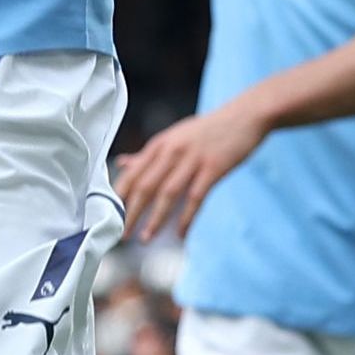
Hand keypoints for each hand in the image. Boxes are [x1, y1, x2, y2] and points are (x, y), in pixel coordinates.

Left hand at [113, 104, 271, 243]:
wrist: (245, 116)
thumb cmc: (208, 129)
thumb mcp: (175, 136)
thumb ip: (149, 154)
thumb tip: (122, 163)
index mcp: (160, 144)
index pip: (132, 173)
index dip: (120, 196)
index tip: (109, 215)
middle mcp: (172, 151)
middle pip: (145, 186)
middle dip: (132, 212)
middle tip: (122, 234)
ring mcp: (192, 160)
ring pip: (167, 194)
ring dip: (155, 219)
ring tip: (146, 238)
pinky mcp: (213, 168)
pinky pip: (195, 198)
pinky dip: (186, 218)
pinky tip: (180, 234)